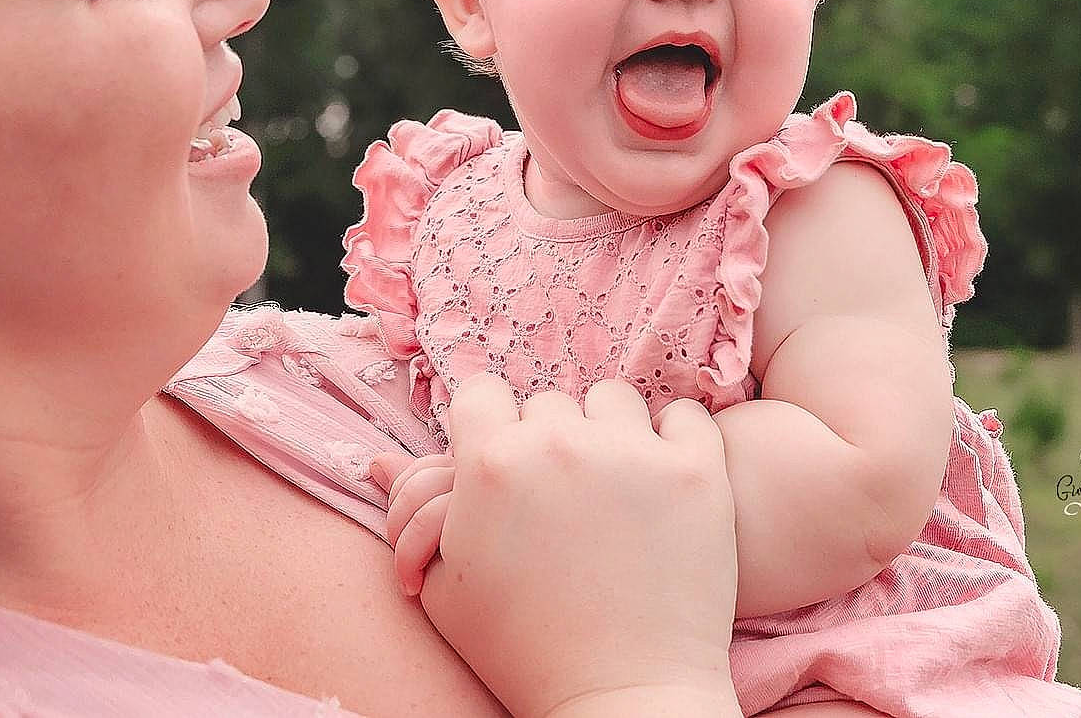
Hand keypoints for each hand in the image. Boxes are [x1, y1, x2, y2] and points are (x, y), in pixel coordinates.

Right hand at [390, 375, 739, 717]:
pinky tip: (661, 481)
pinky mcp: (697, 470)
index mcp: (489, 465)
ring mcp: (634, 452)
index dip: (488, 427)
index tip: (504, 460)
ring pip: (612, 400)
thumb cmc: (522, 653)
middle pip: (546, 404)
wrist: (621, 699)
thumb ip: (415, 515)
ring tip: (613, 488)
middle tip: (559, 500)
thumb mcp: (442, 588)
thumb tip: (383, 459)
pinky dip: (674, 439)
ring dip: (609, 433)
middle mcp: (559, 444)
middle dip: (547, 442)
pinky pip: (683, 415)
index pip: (480, 393)